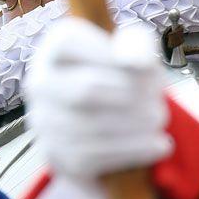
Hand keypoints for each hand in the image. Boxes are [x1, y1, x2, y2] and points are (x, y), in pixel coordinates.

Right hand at [25, 17, 170, 181]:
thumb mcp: (132, 53)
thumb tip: (135, 62)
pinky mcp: (55, 154)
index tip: (144, 67)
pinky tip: (156, 145)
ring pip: (93, 126)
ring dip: (138, 127)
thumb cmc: (120, 80)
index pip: (68, 43)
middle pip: (87, 89)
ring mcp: (43, 120)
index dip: (110, 54)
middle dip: (133, 98)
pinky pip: (94, 155)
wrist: (104, 129)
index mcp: (53, 50)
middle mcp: (39, 82)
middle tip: (159, 103)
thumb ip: (137, 44)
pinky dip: (133, 151)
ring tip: (158, 123)